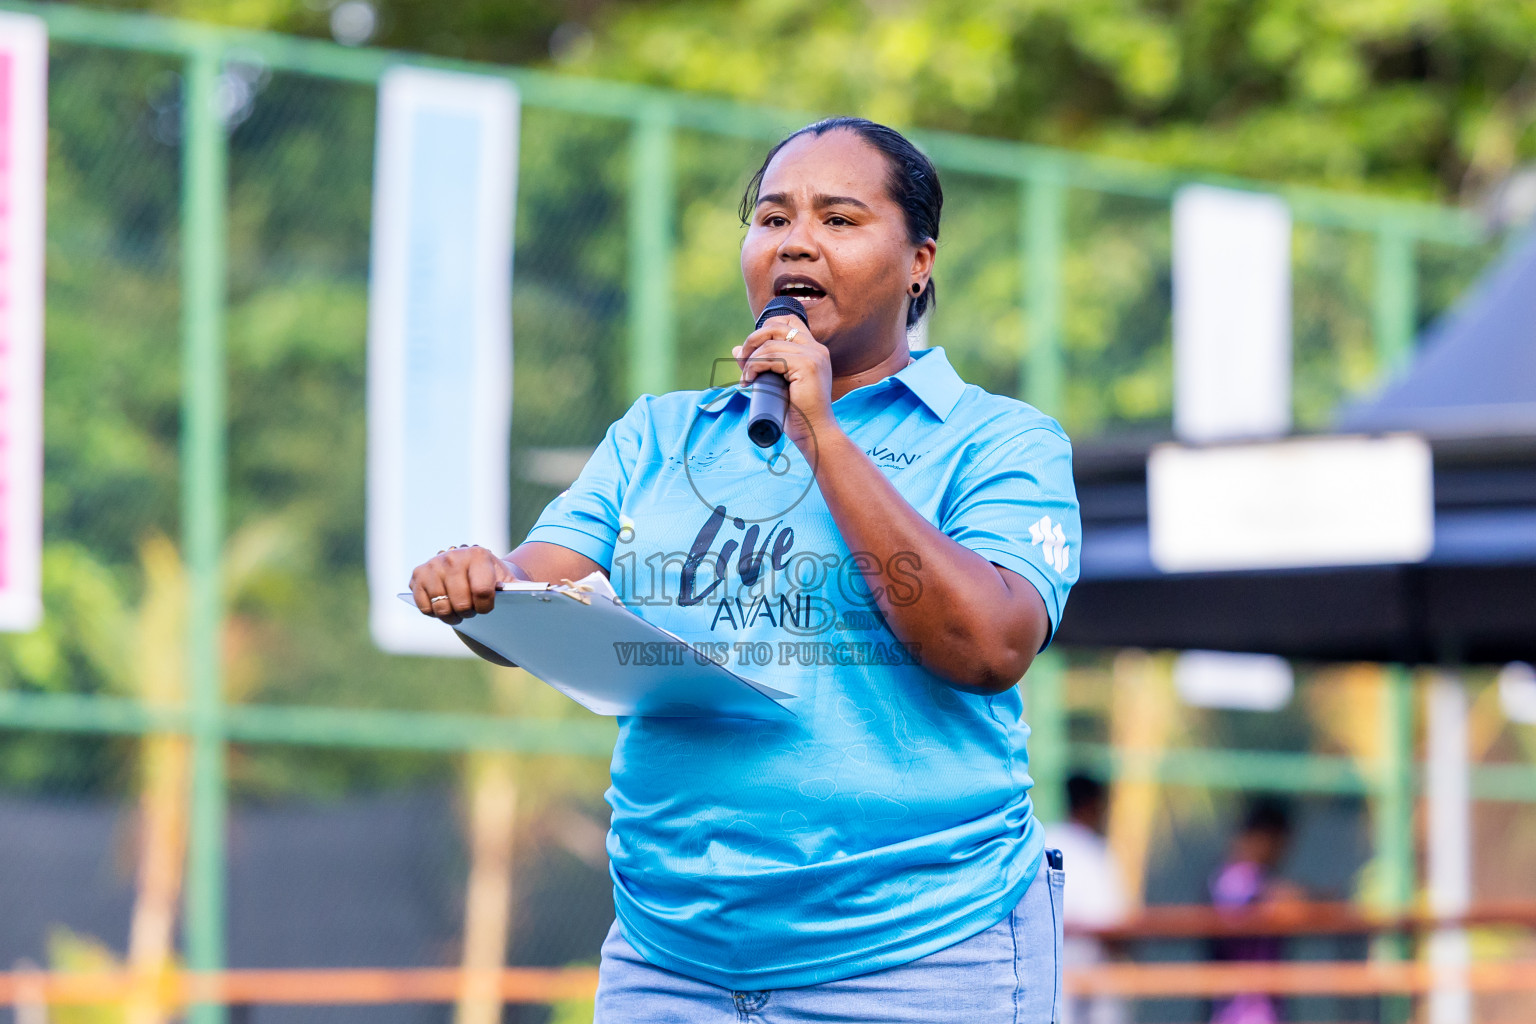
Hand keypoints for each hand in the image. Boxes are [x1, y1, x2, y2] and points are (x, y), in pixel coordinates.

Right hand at [409, 545, 518, 624]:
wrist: (471, 569)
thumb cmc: (493, 579)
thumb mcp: (509, 582)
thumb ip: (524, 589)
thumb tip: (545, 596)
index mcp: (478, 555)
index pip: (482, 591)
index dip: (486, 607)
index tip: (488, 607)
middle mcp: (452, 557)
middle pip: (461, 603)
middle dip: (469, 613)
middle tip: (472, 610)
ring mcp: (433, 565)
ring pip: (442, 607)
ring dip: (452, 616)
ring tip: (459, 610)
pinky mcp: (417, 576)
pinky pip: (425, 607)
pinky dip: (435, 613)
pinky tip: (444, 605)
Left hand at [733, 314, 833, 448]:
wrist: (814, 432)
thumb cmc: (798, 413)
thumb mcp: (777, 383)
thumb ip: (761, 364)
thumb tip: (736, 350)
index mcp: (814, 350)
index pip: (789, 321)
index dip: (766, 328)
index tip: (753, 350)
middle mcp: (816, 348)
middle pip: (776, 327)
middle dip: (753, 340)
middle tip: (743, 361)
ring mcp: (814, 356)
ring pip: (770, 345)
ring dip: (751, 360)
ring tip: (746, 378)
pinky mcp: (807, 366)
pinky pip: (772, 357)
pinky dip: (754, 367)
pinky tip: (750, 380)